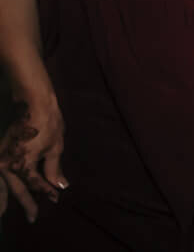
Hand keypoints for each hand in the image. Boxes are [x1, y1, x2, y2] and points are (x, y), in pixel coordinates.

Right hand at [1, 92, 65, 222]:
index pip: (36, 184)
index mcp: (22, 165)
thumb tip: (60, 186)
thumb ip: (54, 170)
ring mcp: (0, 159)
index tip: (55, 199)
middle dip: (26, 203)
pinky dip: (0, 185)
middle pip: (17, 189)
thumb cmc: (47, 123)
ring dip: (2, 200)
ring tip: (3, 214)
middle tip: (32, 218)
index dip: (46, 192)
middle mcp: (7, 165)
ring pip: (1, 185)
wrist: (32, 103)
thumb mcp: (55, 148)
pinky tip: (1, 193)